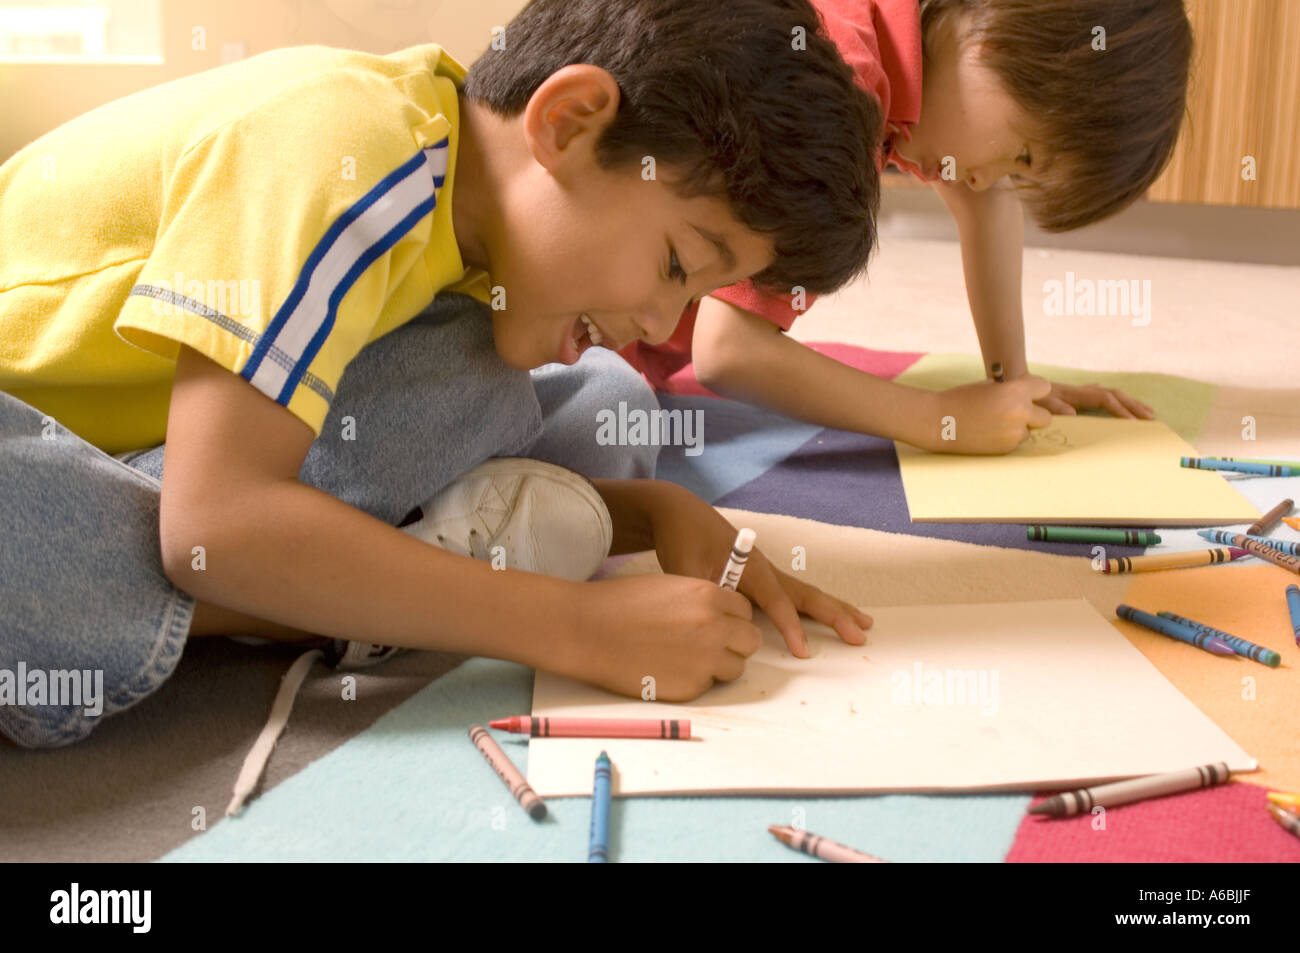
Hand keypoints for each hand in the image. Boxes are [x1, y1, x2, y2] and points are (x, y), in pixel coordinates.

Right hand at [573, 574, 759, 700]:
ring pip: (736, 668)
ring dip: (719, 665)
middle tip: (710, 645)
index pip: (745, 611)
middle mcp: (714, 627)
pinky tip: (667, 670)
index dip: (732, 619)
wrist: (587, 630)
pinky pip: (707, 686)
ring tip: (687, 660)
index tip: (719, 624)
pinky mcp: (691, 687)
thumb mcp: (669, 587)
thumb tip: (719, 616)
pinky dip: (694, 681)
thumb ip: (701, 601)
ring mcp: (705, 660)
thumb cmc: (619, 604)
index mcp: (709, 596)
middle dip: (735, 643)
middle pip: (750, 641)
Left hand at [645, 483, 871, 656]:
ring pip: (806, 593)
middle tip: (860, 635)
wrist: (679, 513)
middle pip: (807, 595)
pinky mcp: (759, 576)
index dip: (791, 627)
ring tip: (863, 624)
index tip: (804, 651)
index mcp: (750, 567)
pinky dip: (815, 606)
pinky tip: (827, 614)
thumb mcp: (685, 569)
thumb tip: (720, 620)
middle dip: (835, 616)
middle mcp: (765, 568)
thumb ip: (705, 595)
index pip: (777, 602)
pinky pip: (793, 594)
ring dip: (834, 609)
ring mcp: (765, 571)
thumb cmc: (683, 539)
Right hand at [926, 376, 1053, 453]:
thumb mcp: (988, 386)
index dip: (1035, 390)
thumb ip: (1011, 390)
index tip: (1027, 393)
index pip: (1044, 388)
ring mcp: (1014, 433)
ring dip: (1018, 428)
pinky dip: (1005, 438)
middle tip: (1016, 412)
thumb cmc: (960, 399)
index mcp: (1015, 390)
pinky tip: (987, 432)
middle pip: (1046, 417)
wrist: (938, 421)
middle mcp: (1019, 412)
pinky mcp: (1006, 448)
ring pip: (1029, 431)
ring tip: (993, 423)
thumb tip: (1030, 397)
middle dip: (1034, 415)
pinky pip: (1015, 442)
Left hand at [1036, 381, 1154, 418]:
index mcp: (1077, 394)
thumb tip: (1072, 414)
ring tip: (1148, 412)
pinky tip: (1127, 407)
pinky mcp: (1082, 394)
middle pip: (1115, 395)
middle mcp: (1084, 390)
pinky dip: (1120, 401)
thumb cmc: (1032, 395)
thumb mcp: (1041, 402)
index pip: (1105, 399)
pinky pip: (1106, 396)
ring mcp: (1084, 391)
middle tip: (1150, 417)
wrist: (1023, 384)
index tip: (1132, 421)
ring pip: (1114, 394)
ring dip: (1131, 403)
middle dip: (1133, 405)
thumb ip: (1055, 407)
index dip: (1119, 409)